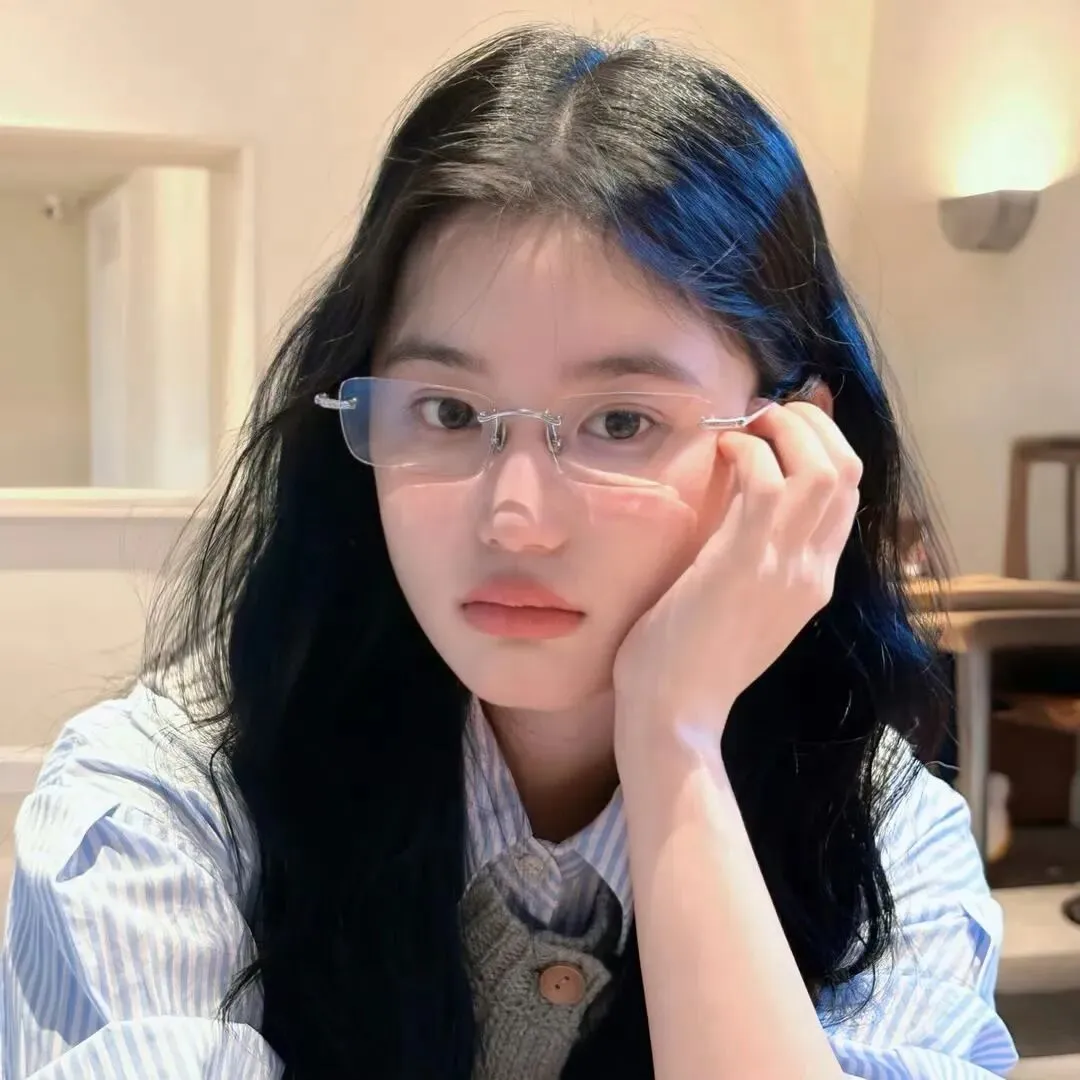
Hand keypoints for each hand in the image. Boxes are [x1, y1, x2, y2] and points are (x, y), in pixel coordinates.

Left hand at [612, 401, 861, 752]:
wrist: (675, 712)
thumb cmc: (691, 658)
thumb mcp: (741, 603)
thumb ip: (754, 555)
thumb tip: (749, 499)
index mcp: (815, 581)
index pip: (848, 497)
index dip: (824, 445)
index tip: (782, 426)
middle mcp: (814, 570)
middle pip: (850, 471)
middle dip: (812, 425)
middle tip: (764, 417)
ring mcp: (787, 566)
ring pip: (823, 467)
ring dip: (786, 427)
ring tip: (746, 427)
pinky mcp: (746, 563)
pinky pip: (768, 482)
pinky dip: (747, 451)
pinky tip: (720, 452)